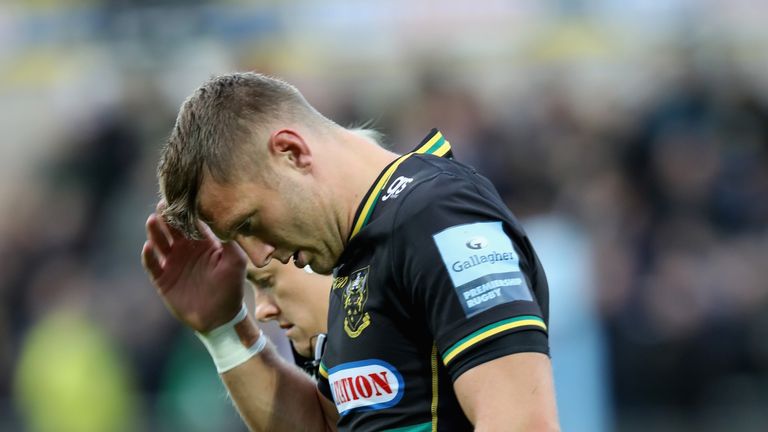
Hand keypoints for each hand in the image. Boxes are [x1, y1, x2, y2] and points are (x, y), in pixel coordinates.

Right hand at [141, 206, 247, 332]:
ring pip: (160, 242)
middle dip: (167, 216)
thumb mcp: (236, 262)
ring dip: (155, 231)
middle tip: (163, 204)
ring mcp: (173, 263)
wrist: (219, 318)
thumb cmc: (231, 288)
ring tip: (153, 220)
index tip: (182, 198)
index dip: (186, 211)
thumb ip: (231, 242)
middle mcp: (186, 249)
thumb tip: (225, 220)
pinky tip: (148, 247)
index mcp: (204, 243)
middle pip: (172, 228)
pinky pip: (152, 265)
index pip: (192, 222)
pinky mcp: (163, 278)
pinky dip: (148, 256)